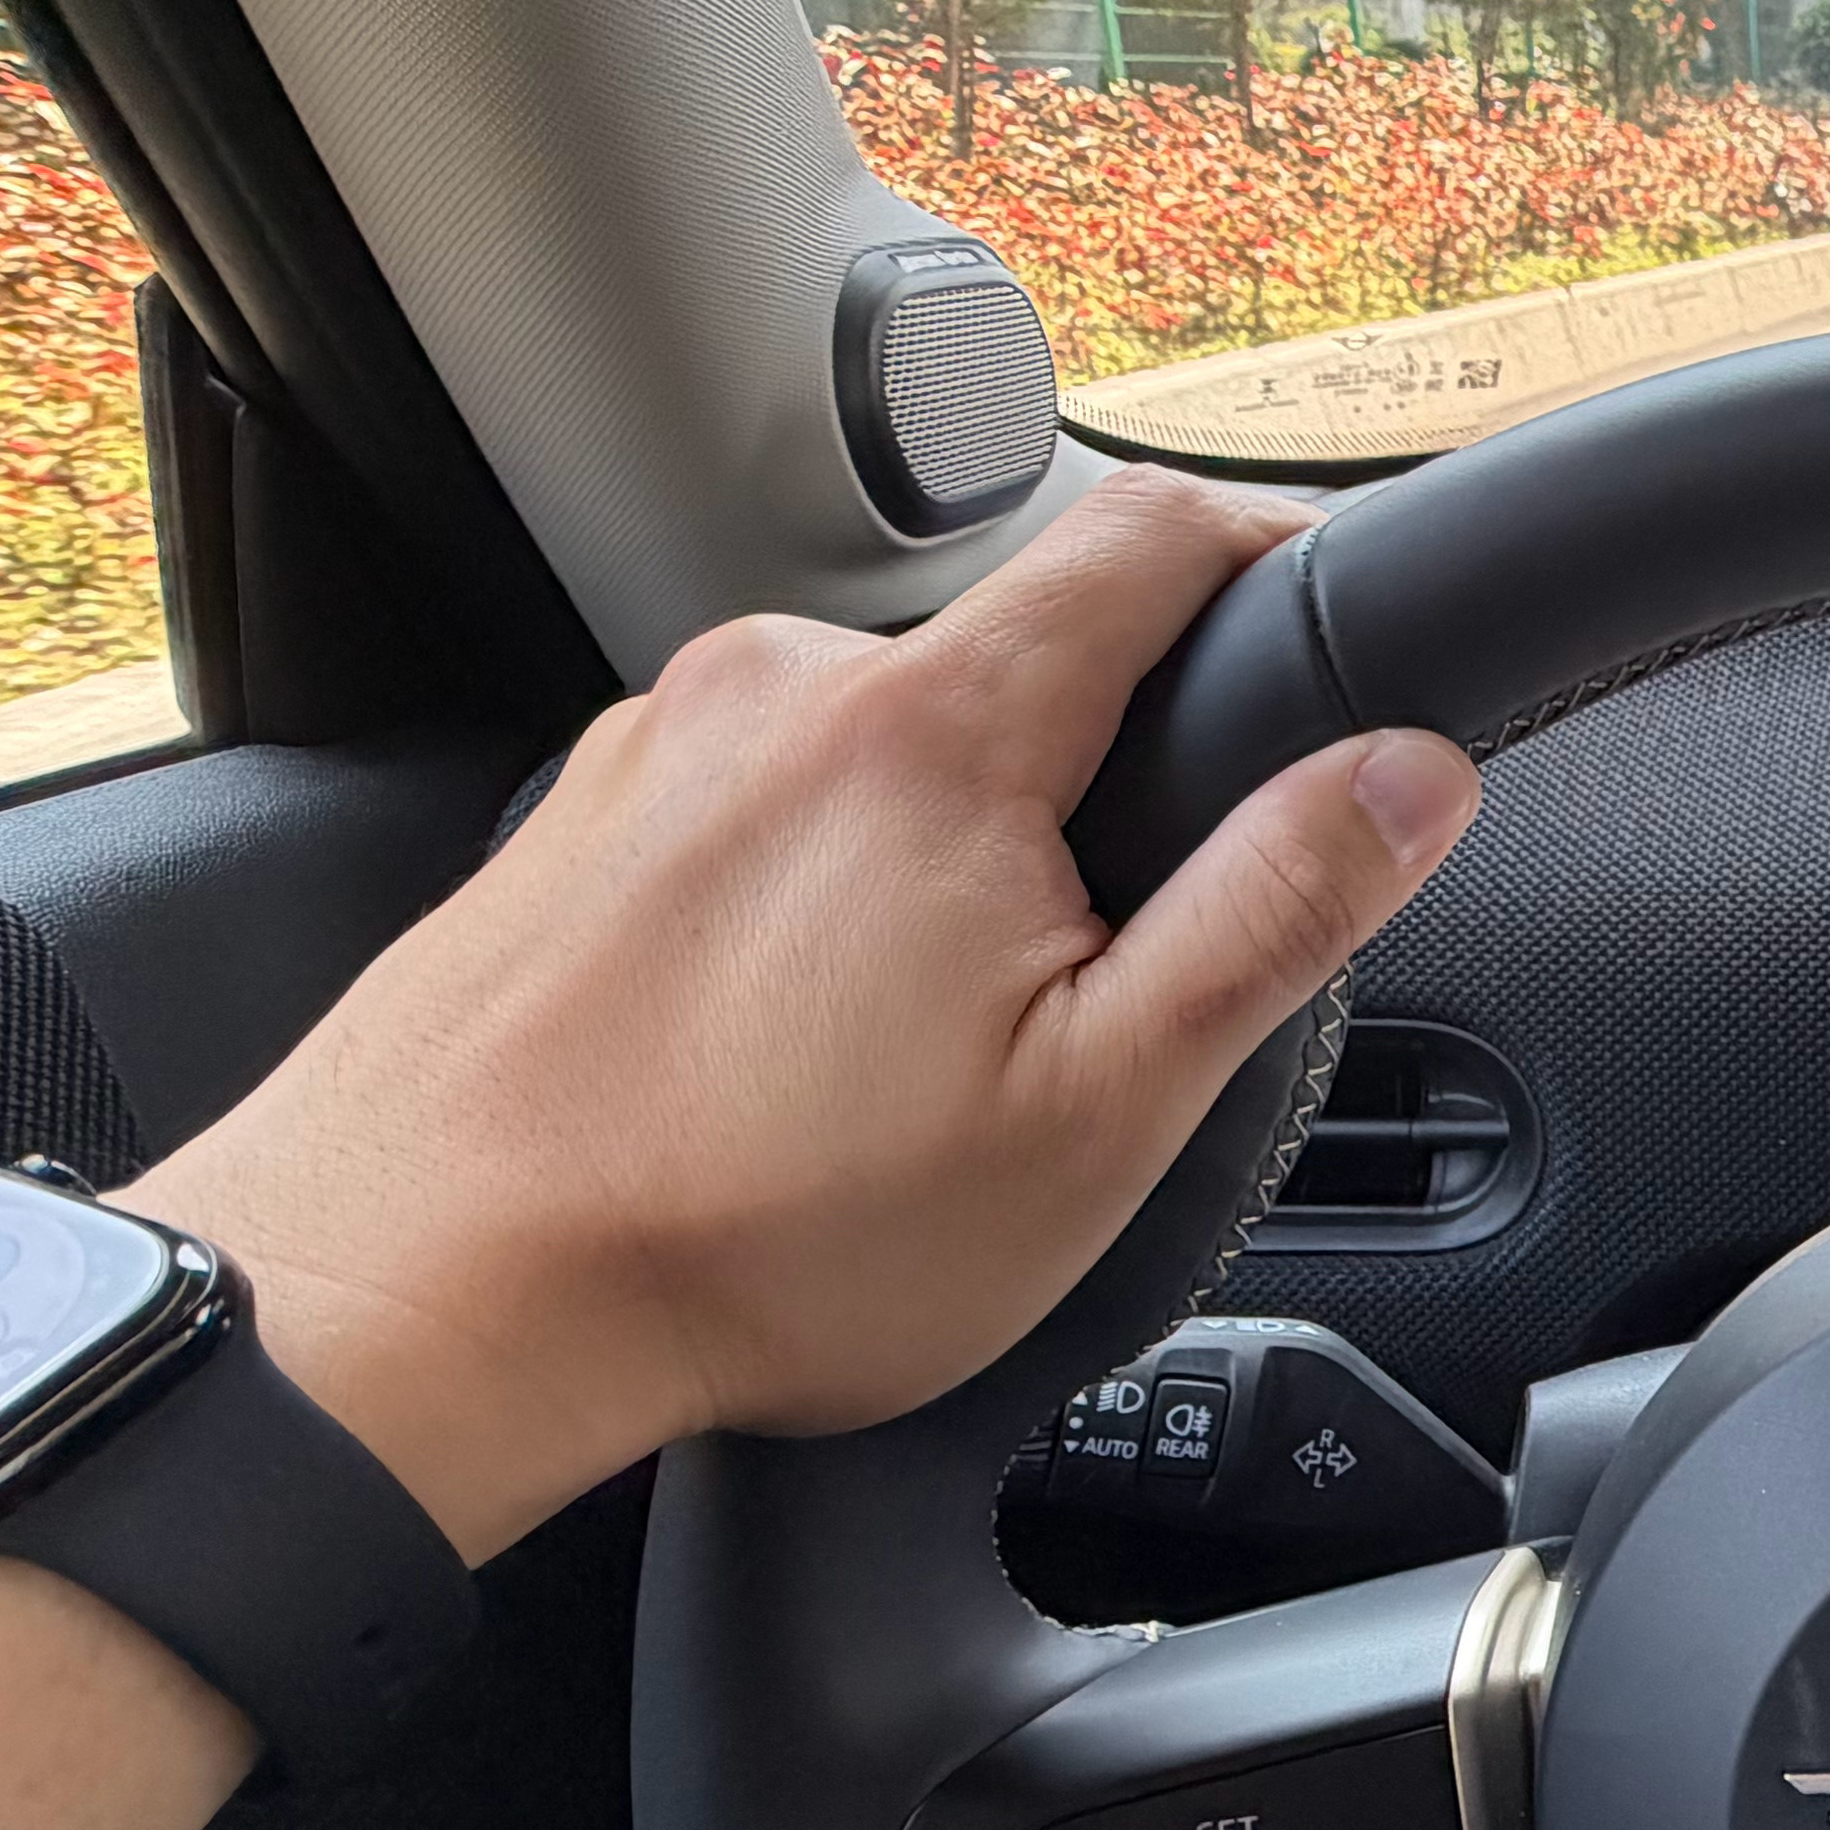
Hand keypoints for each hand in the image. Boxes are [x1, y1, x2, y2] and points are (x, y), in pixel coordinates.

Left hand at [127, 472, 1473, 1560]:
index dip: (1268, 551)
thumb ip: (1269, 914)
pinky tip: (780, 1051)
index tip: (1315, 607)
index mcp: (934, 731)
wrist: (421, 1292)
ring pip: (871, 748)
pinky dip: (803, 896)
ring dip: (931, 852)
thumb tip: (1407, 774)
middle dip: (1083, 783)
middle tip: (1089, 978)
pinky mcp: (571, 822)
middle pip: (1009, 660)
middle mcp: (781, 688)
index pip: (1152, 537)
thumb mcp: (1092, 1106)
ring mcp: (654, 747)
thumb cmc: (751, 1233)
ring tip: (908, 1055)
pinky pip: (748, 812)